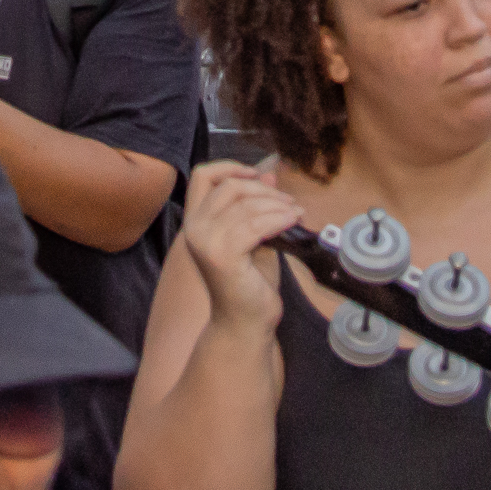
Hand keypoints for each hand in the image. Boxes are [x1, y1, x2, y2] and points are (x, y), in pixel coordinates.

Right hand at [176, 159, 304, 338]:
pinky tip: (293, 221)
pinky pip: (255, 225)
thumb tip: (269, 174)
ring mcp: (206, 242)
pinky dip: (278, 219)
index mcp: (196, 221)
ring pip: (245, 205)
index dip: (230, 167)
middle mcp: (194, 229)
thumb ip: (256, 206)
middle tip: (289, 201)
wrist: (246, 322)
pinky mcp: (222, 255)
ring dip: (277, 205)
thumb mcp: (254, 235)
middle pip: (229, 187)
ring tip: (296, 213)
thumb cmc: (249, 282)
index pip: (202, 176)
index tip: (257, 175)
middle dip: (264, 190)